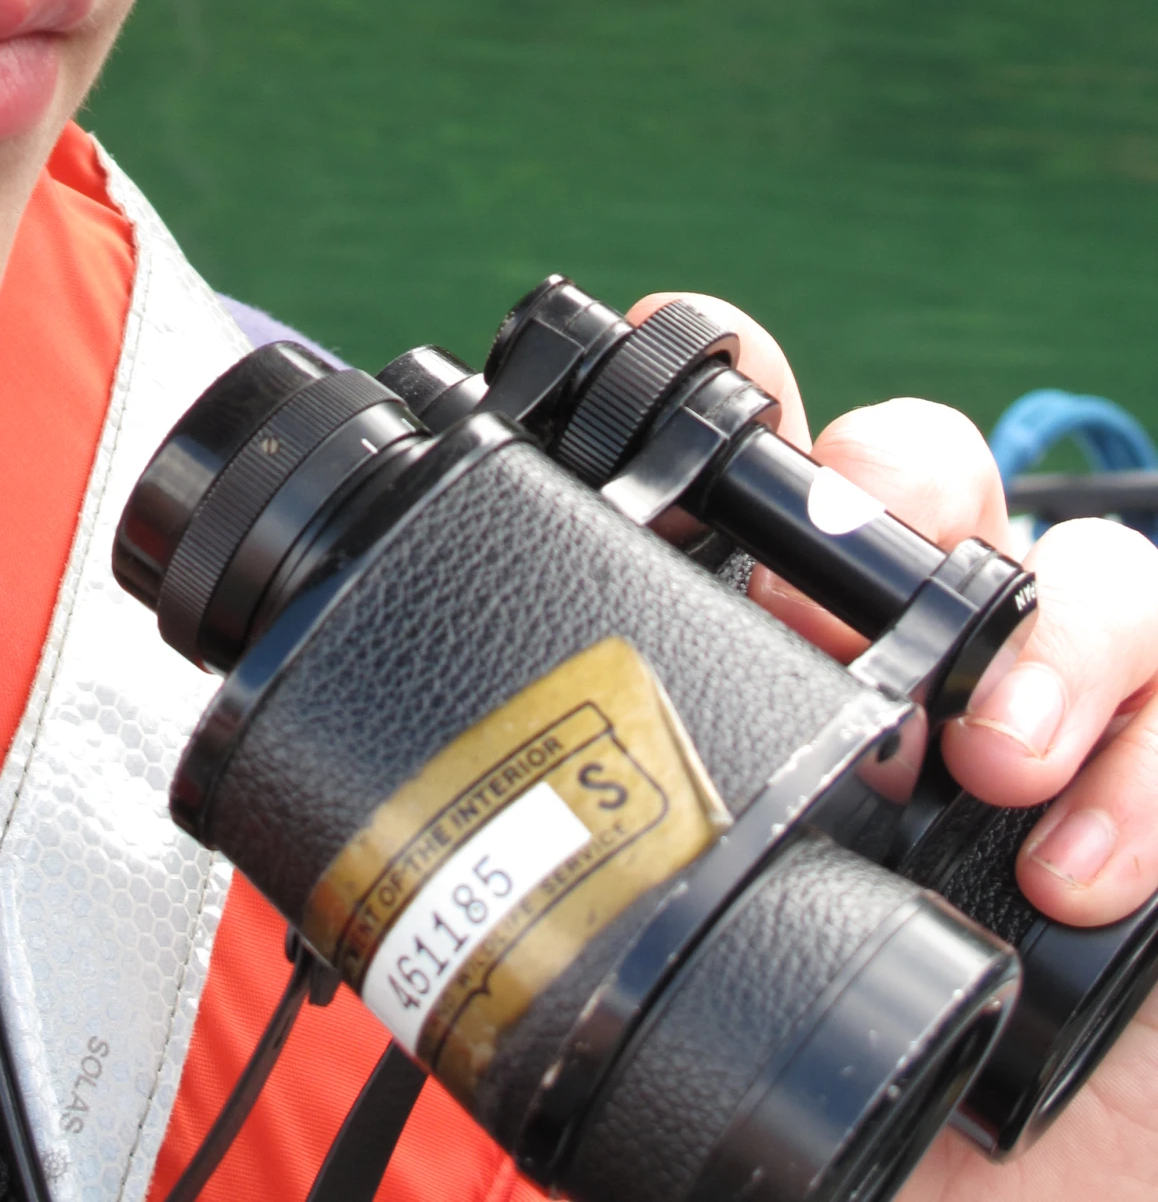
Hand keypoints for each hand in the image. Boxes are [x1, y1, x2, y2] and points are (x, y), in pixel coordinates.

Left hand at [628, 293, 1157, 1201]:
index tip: (654, 385)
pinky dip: (1145, 764)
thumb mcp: (694, 1027)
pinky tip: (1074, 878)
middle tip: (860, 582)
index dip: (729, 404)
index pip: (762, 494)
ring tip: (993, 767)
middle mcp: (922, 693)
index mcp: (781, 696)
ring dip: (1048, 629)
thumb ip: (607, 955)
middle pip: (925, 481)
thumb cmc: (835, 1137)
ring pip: (1084, 570)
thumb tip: (425, 961)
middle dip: (898, 473)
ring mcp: (1062, 741)